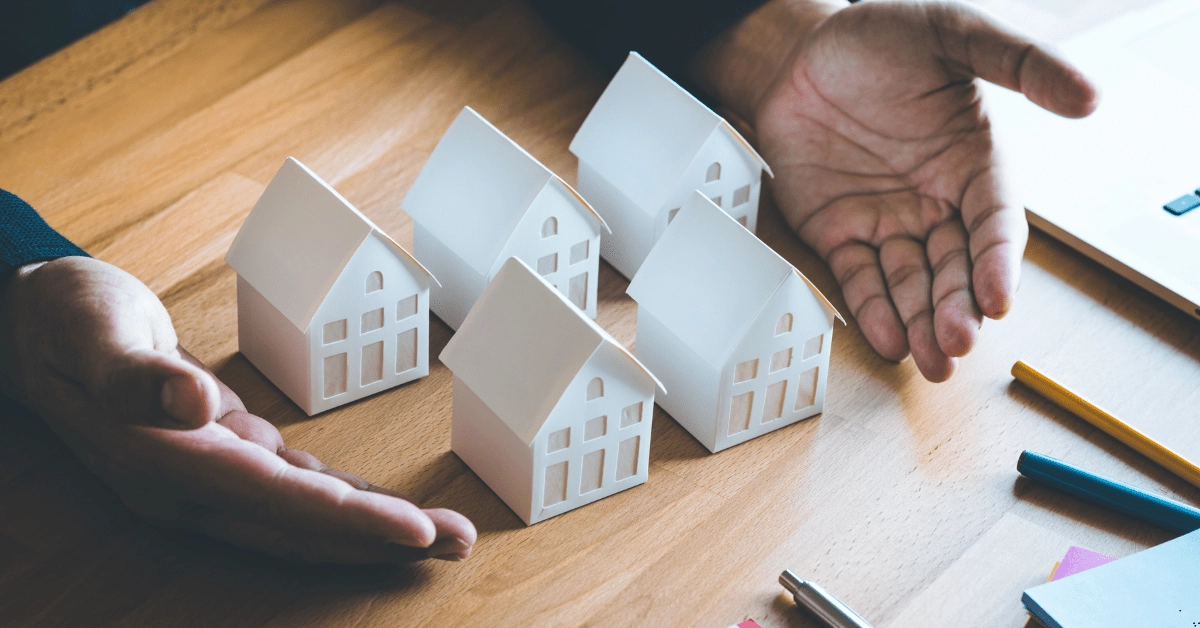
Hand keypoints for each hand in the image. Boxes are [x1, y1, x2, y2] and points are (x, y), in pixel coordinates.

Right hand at [0, 257, 474, 562]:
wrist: (32, 327)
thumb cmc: (64, 318)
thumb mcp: (91, 329)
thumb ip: (133, 374)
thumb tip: (191, 404)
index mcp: (165, 460)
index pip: (275, 500)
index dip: (348, 519)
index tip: (415, 530)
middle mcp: (190, 485)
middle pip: (302, 525)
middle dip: (382, 539)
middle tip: (459, 543)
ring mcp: (206, 477)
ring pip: (304, 514)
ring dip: (373, 526)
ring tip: (443, 535)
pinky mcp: (220, 457)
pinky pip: (291, 489)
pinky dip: (341, 501)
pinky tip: (383, 508)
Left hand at [694, 0, 1096, 380]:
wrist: (800, 49)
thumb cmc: (880, 37)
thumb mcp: (953, 33)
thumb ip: (1018, 62)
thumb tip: (1088, 97)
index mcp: (974, 164)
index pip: (995, 224)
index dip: (999, 263)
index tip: (1000, 299)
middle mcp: (936, 201)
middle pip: (956, 267)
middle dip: (959, 307)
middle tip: (958, 343)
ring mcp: (887, 221)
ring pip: (912, 284)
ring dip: (923, 323)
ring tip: (932, 360)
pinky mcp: (839, 233)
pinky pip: (860, 279)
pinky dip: (872, 311)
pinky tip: (889, 340)